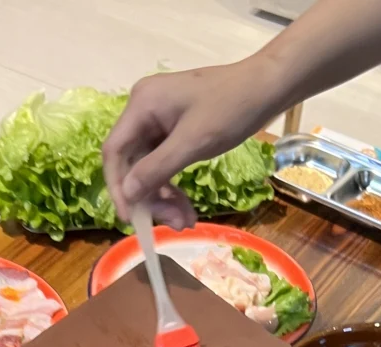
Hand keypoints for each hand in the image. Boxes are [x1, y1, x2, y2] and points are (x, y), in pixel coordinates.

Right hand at [102, 61, 279, 226]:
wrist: (266, 87)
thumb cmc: (231, 108)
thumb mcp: (193, 142)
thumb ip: (156, 169)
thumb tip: (127, 195)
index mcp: (142, 105)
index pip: (115, 152)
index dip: (118, 187)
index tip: (130, 219)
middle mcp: (144, 111)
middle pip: (132, 164)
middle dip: (150, 198)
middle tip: (172, 225)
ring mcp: (159, 121)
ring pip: (149, 169)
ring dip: (164, 199)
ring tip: (185, 222)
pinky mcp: (175, 131)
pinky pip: (165, 165)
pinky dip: (173, 188)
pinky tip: (186, 209)